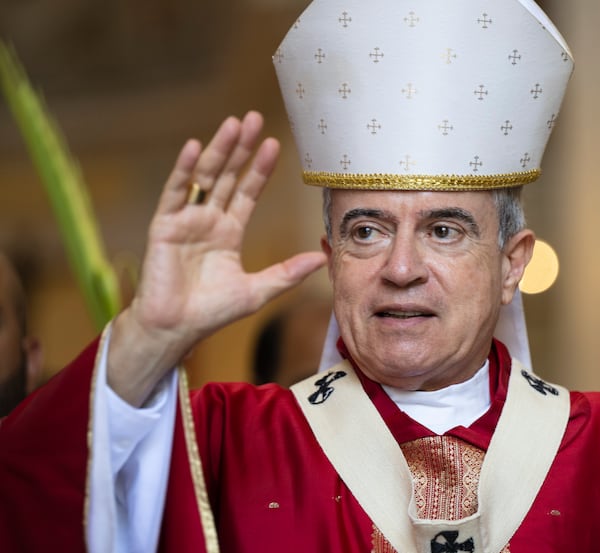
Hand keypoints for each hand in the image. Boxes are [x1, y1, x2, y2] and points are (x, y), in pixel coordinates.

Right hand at [108, 111, 326, 404]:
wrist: (176, 329)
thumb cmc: (212, 312)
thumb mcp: (258, 290)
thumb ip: (287, 273)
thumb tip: (322, 258)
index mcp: (228, 232)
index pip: (248, 192)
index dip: (260, 169)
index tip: (274, 144)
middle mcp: (208, 220)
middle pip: (228, 176)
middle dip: (240, 148)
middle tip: (253, 117)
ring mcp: (186, 220)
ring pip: (205, 178)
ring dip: (218, 150)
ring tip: (233, 123)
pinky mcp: (165, 226)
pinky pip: (175, 193)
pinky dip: (184, 170)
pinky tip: (195, 147)